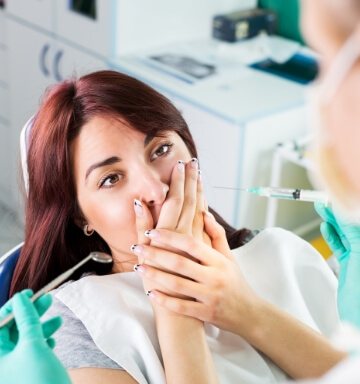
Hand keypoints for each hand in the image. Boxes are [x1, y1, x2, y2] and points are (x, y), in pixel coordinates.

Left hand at [0, 290, 70, 383]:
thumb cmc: (40, 381)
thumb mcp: (33, 345)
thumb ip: (26, 319)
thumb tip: (21, 299)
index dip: (13, 307)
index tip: (29, 294)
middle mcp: (2, 364)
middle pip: (12, 331)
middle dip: (30, 315)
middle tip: (47, 299)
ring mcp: (13, 370)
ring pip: (25, 340)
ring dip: (41, 328)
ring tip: (58, 319)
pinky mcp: (27, 374)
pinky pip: (31, 352)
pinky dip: (42, 343)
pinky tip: (53, 340)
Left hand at [133, 211, 259, 335]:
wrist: (249, 313)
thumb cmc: (235, 281)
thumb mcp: (229, 257)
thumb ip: (216, 234)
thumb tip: (204, 212)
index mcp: (219, 261)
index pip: (191, 244)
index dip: (170, 236)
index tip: (152, 231)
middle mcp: (215, 277)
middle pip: (180, 263)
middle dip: (156, 254)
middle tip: (137, 247)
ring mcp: (210, 297)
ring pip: (178, 284)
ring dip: (156, 276)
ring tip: (138, 267)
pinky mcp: (206, 314)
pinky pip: (182, 308)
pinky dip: (165, 300)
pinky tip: (150, 293)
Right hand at [134, 159, 207, 294]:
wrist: (180, 307)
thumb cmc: (158, 283)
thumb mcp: (144, 254)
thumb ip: (142, 227)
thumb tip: (140, 202)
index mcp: (170, 233)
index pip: (176, 199)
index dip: (179, 181)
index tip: (181, 164)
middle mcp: (185, 234)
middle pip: (191, 200)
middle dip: (191, 180)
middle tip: (193, 162)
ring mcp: (196, 241)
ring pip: (200, 209)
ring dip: (200, 191)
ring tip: (199, 175)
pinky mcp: (203, 249)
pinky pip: (205, 223)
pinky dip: (205, 208)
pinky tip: (205, 200)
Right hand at [315, 202, 359, 326]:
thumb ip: (354, 231)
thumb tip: (344, 207)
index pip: (358, 217)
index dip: (349, 205)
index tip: (336, 194)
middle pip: (354, 222)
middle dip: (340, 209)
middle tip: (325, 196)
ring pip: (346, 232)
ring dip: (334, 219)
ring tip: (321, 206)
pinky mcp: (351, 264)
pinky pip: (341, 245)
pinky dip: (331, 235)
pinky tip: (325, 225)